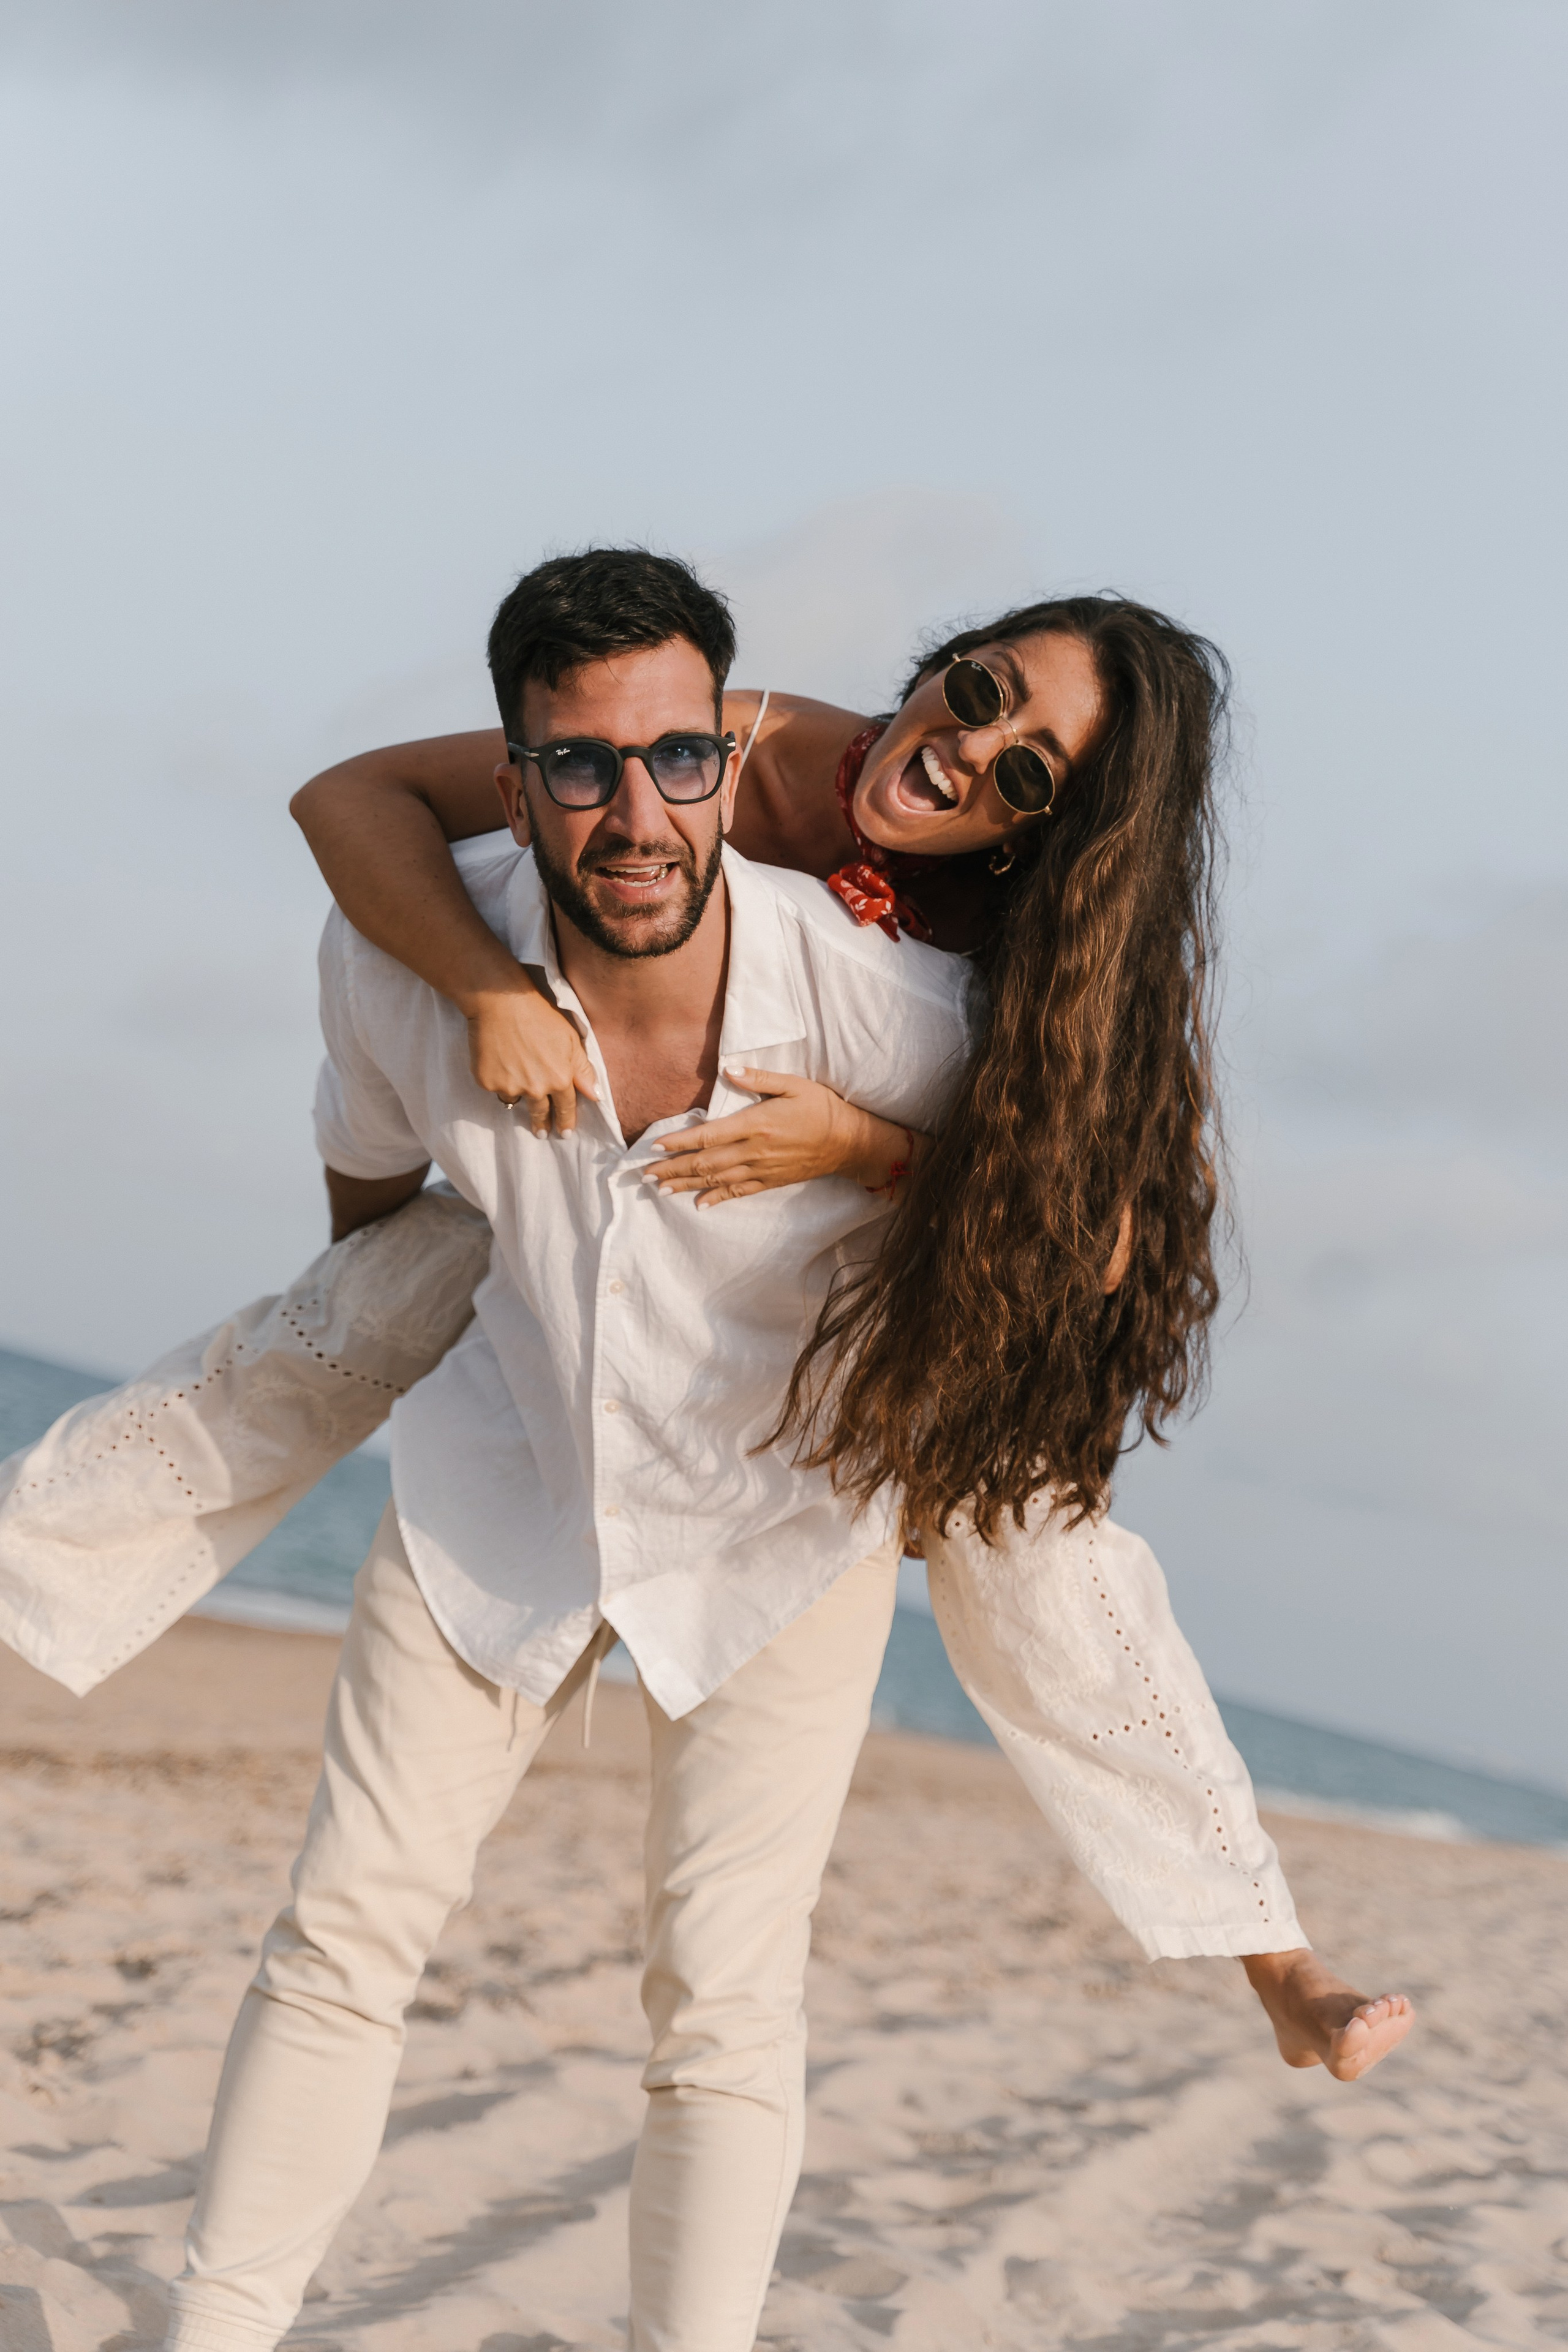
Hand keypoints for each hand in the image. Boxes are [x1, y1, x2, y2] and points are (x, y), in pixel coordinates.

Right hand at [461, 977, 596, 1135]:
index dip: (566, 1122)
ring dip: (518, 1094)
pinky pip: (496, 1088)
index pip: (566, 1108)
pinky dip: (498, 1079)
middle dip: (542, 1125)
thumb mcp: (571, 1040)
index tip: (565, 1133)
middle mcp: (536, 1089)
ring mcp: (510, 1087)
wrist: (502, 1002)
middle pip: (540, 1113)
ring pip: (516, 1099)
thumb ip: (583, 1070)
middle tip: (541, 1134)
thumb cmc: (540, 1016)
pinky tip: (498, 1061)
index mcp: (560, 1079)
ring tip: (515, 1078)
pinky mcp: (488, 1082)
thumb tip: (595, 1096)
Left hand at [648, 1066, 885, 1207]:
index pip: (708, 1136)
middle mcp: (755, 1151)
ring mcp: (762, 1170)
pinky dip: (717, 1198)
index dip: (680, 1143)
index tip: (656, 1146)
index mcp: (756, 1125)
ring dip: (687, 1185)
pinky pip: (739, 1192)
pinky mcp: (771, 1181)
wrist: (849, 1141)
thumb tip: (727, 1070)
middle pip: (705, 1163)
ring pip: (717, 1180)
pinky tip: (699, 1204)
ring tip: (661, 1189)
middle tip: (645, 1174)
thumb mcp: (793, 1084)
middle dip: (673, 1169)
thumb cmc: (821, 1107)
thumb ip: (758, 1078)